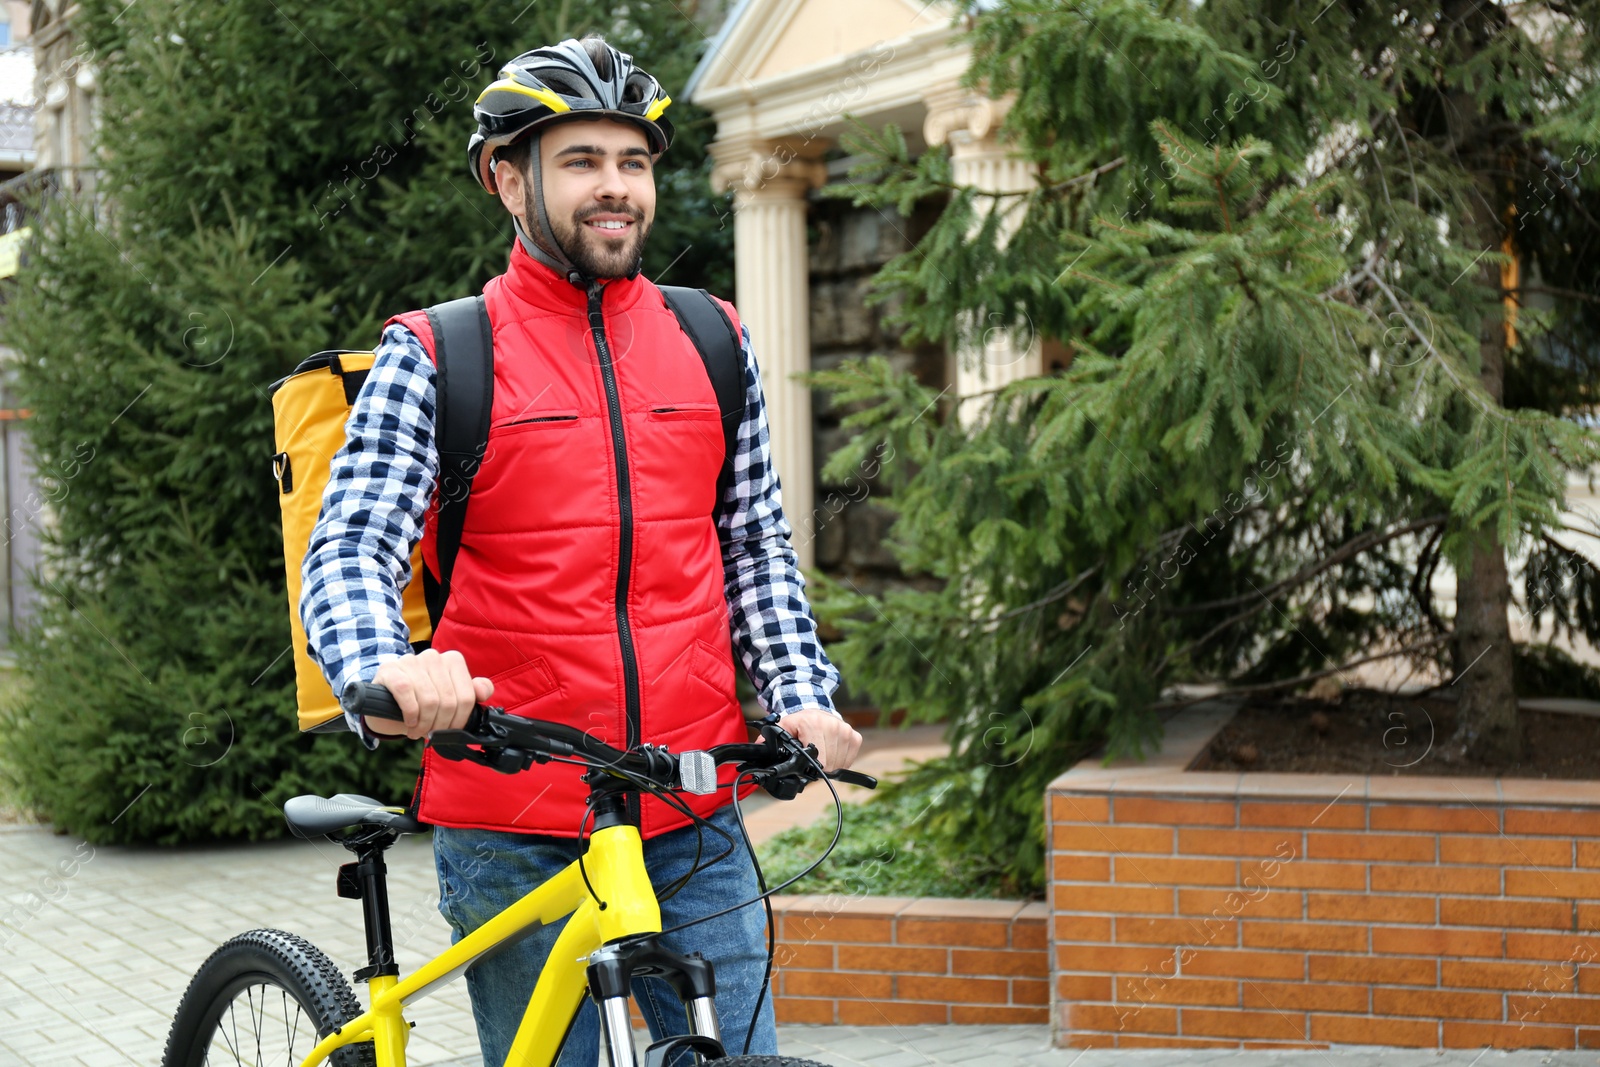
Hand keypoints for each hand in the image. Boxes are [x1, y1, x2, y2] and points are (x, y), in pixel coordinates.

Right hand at [367, 649, 492, 740]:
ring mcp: (411, 661)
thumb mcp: (450, 697)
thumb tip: (483, 691)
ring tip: (418, 731)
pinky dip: (410, 713)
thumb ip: (472, 692)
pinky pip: (406, 692)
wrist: (387, 699)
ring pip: (429, 700)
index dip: (459, 720)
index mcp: (453, 661)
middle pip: (448, 701)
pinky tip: (409, 722)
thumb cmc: (423, 699)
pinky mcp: (390, 669)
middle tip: (431, 734)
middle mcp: (433, 657)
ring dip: (423, 724)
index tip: (450, 731)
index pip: (467, 697)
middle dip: (440, 725)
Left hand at [776, 709, 861, 772]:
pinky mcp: (855, 736)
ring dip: (830, 765)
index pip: (819, 760)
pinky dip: (840, 761)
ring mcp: (846, 731)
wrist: (816, 708)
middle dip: (819, 767)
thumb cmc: (800, 721)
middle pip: (829, 764)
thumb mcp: (783, 727)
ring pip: (840, 764)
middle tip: (811, 759)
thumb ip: (770, 740)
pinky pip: (849, 759)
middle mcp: (833, 726)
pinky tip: (831, 752)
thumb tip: (758, 751)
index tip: (806, 763)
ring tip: (821, 753)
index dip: (811, 767)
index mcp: (814, 725)